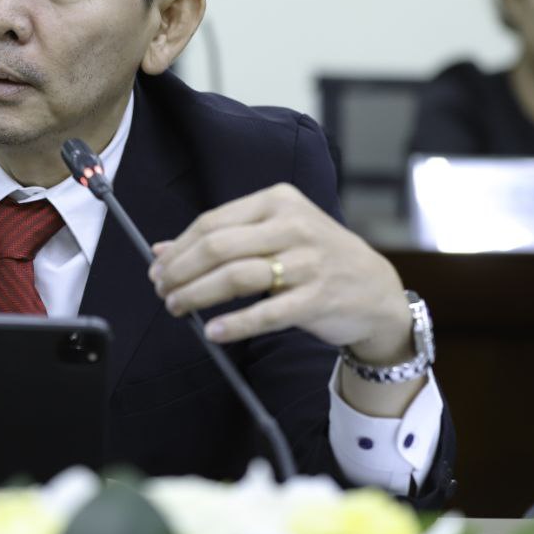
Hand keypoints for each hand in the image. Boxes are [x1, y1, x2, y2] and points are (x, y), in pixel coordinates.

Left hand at [149, 183, 411, 362]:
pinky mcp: (318, 298)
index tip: (157, 269)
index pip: (213, 222)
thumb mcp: (275, 233)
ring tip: (177, 308)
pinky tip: (213, 332)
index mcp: (278, 201)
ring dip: (197, 295)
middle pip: (218, 247)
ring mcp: (308, 262)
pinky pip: (266, 312)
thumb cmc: (316, 257)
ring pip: (236, 277)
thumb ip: (222, 237)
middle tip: (162, 291)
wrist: (376, 288)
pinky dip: (235, 324)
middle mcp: (293, 225)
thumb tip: (161, 250)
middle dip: (181, 271)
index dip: (179, 248)